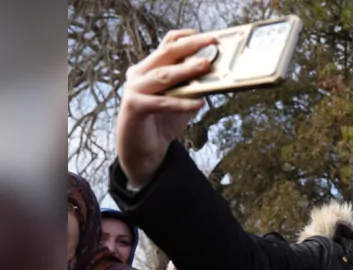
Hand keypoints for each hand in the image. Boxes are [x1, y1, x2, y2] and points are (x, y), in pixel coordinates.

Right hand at [116, 29, 217, 186]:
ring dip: (186, 70)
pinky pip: (162, 102)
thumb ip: (194, 86)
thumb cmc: (164, 121)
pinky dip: (182, 103)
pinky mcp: (134, 106)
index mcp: (149, 67)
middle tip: (212, 42)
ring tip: (205, 65)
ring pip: (163, 75)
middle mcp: (139, 73)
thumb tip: (216, 74)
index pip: (166, 45)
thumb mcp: (184, 99)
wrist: (144, 149)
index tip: (207, 35)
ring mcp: (134, 88)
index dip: (186, 37)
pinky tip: (198, 104)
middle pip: (166, 54)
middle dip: (190, 46)